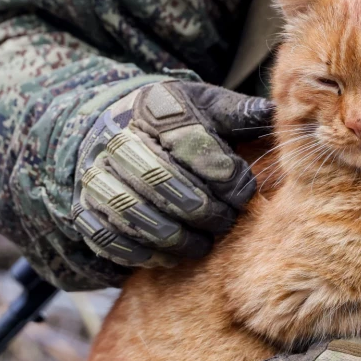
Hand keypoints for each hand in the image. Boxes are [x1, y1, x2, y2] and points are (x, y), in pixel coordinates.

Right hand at [73, 79, 272, 267]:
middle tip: (225, 222)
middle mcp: (118, 138)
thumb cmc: (176, 125)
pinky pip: (111, 239)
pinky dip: (144, 253)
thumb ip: (238, 114)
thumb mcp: (207, 107)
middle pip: (163, 181)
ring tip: (203, 244)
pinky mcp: (85, 209)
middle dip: (203, 209)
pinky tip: (170, 254)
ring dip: (176, 236)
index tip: (245, 191)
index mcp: (154, 107)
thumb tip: (275, 114)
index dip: (225, 174)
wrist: (115, 135)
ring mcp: (96, 175)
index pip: (193, 143)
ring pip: (136, 214)